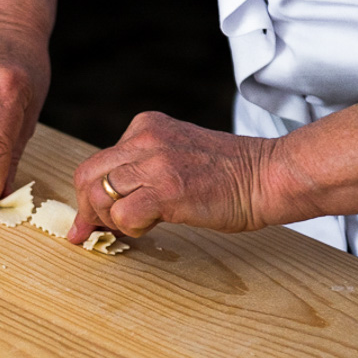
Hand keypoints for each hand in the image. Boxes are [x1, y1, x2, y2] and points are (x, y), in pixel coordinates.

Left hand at [67, 111, 276, 243]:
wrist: (269, 176)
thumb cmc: (230, 175)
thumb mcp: (178, 154)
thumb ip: (144, 168)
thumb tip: (109, 201)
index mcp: (146, 126)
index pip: (97, 162)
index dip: (89, 194)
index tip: (89, 219)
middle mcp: (145, 138)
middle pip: (87, 176)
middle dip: (88, 210)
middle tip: (96, 231)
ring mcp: (155, 162)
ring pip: (101, 196)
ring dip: (112, 220)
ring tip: (140, 225)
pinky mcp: (166, 189)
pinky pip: (122, 213)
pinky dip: (129, 228)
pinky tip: (153, 226)